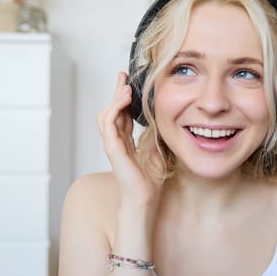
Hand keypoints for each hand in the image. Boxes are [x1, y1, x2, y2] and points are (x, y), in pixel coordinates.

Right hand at [97, 72, 159, 205]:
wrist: (145, 199)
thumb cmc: (150, 181)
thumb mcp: (158, 150)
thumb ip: (158, 135)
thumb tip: (170, 119)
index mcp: (125, 142)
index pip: (121, 114)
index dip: (123, 98)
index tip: (129, 83)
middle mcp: (116, 141)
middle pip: (111, 110)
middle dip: (116, 92)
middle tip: (123, 76)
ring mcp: (112, 145)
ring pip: (106, 115)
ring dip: (115, 98)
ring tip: (125, 86)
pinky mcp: (112, 149)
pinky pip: (108, 123)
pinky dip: (114, 108)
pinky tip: (124, 98)